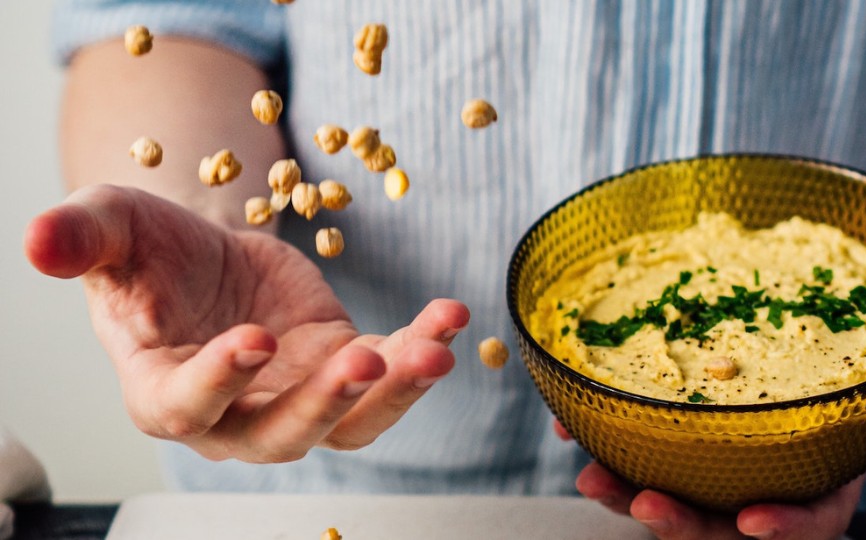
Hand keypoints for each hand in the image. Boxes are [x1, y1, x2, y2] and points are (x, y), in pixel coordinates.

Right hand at [24, 185, 469, 461]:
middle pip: (280, 433)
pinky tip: (450, 317)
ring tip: (434, 348)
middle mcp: (234, 415)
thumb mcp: (112, 228)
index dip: (220, 381)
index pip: (187, 406)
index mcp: (164, 388)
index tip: (254, 340)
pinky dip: (420, 349)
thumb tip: (38, 242)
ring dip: (394, 392)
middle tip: (364, 361)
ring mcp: (295, 399)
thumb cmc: (149, 254)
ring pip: (348, 424)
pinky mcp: (340, 372)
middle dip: (324, 403)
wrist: (207, 259)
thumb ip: (80, 237)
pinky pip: (387, 380)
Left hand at [554, 347, 865, 538]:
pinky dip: (608, 436)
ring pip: (674, 492)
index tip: (752, 521)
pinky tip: (574, 421)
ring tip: (588, 470)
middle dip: (680, 522)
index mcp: (826, 471)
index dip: (788, 527)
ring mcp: (722, 456)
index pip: (816, 517)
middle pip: (725, 521)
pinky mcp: (682, 428)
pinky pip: (641, 446)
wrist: (828, 310)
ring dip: (626, 490)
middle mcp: (770, 474)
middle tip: (640, 501)